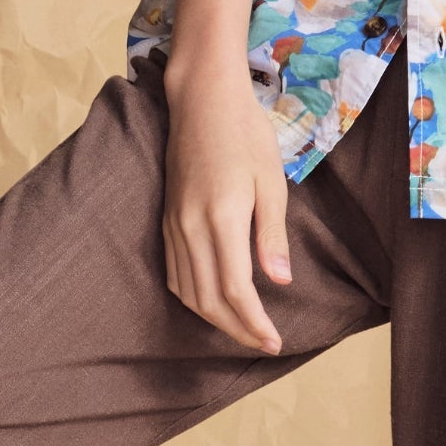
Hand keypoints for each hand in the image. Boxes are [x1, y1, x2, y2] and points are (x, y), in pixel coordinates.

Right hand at [161, 59, 294, 353]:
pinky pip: (174, 274)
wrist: (201, 102)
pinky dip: (193, 298)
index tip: (274, 341)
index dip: (254, 323)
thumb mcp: (271, 182)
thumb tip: (278, 281)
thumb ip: (271, 235)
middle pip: (209, 300)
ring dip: (215, 319)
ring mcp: (174, 225)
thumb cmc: (246, 135)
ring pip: (188, 292)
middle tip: (264, 343)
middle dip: (237, 330)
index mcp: (222, 218)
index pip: (236, 290)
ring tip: (242, 329)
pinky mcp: (166, 220)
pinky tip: (212, 303)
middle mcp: (191, 227)